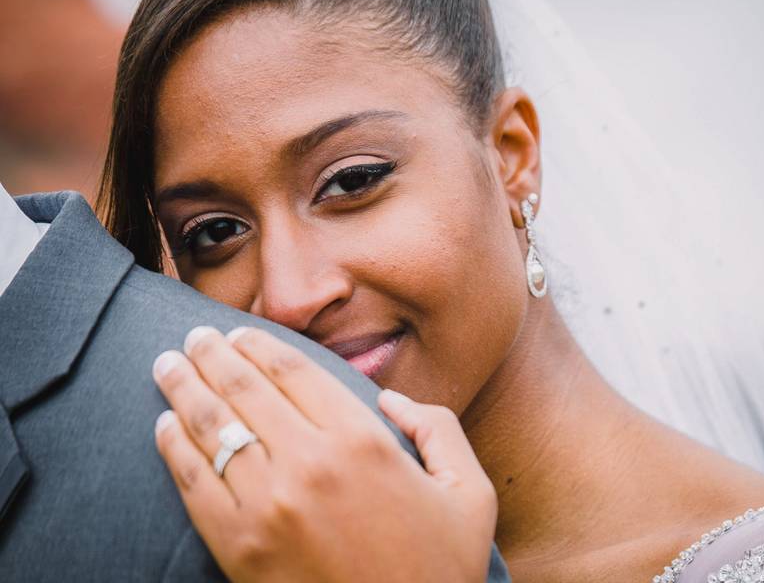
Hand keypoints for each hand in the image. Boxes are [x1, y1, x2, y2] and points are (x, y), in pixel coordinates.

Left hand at [151, 326, 496, 582]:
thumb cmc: (439, 570)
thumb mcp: (470, 494)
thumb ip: (439, 430)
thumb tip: (393, 401)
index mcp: (363, 442)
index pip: (295, 372)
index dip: (259, 345)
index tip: (238, 333)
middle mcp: (310, 464)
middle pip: (245, 389)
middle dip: (213, 353)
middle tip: (195, 335)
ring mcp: (267, 507)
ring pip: (212, 427)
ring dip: (183, 387)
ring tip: (167, 364)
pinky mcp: (238, 549)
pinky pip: (193, 483)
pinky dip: (172, 446)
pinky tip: (164, 425)